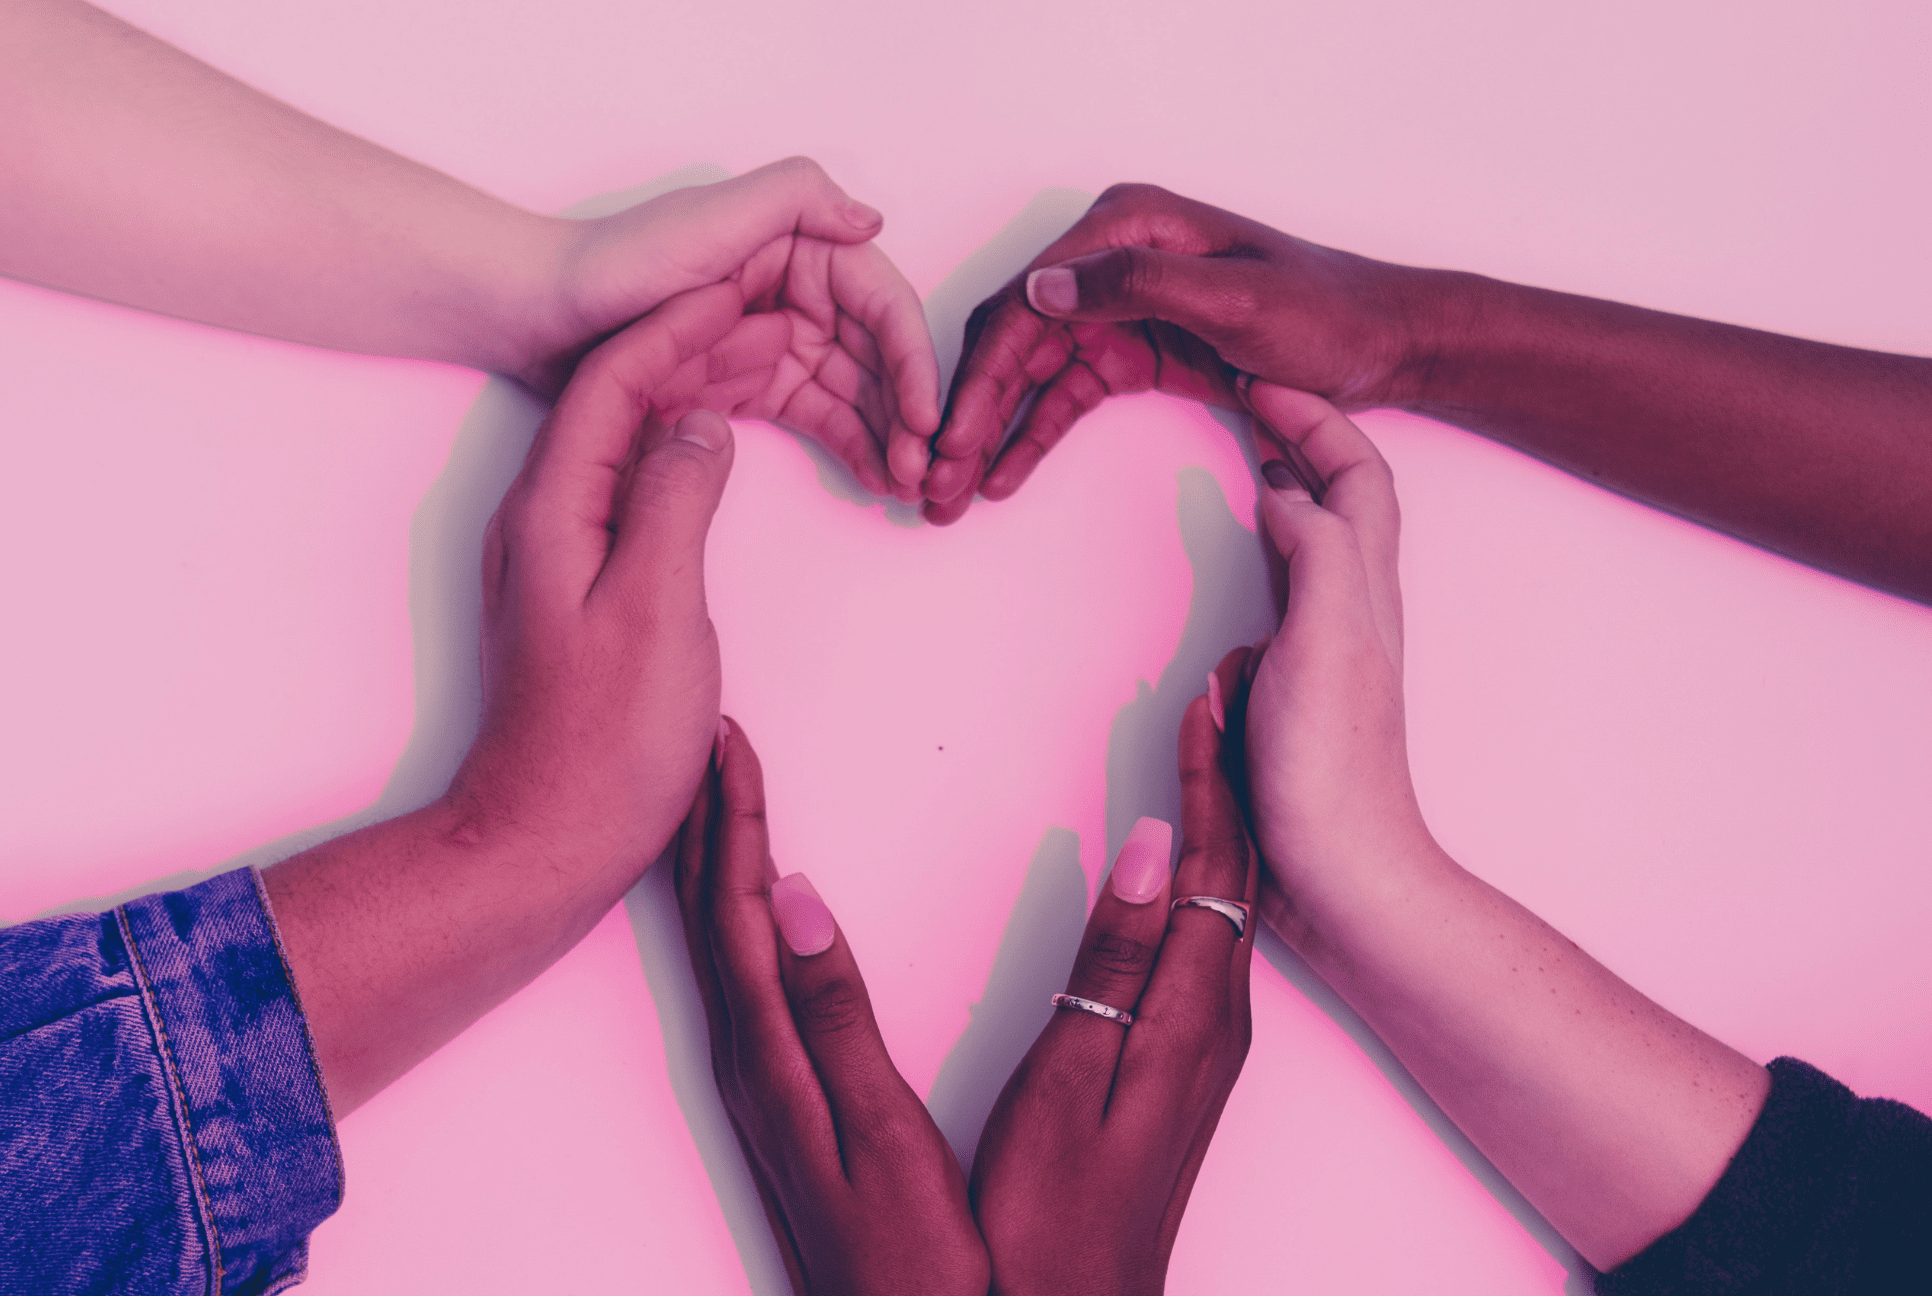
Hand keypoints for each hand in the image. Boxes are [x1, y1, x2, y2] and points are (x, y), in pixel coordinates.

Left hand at [448, 281, 781, 884]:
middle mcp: (545, 517)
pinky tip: (720, 456)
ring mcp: (560, 554)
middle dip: (689, 345)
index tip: (741, 283)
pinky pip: (633, 490)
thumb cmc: (604, 742)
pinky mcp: (583, 588)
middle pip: (617, 398)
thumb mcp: (657, 610)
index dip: (678, 325)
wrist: (547, 839)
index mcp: (555, 508)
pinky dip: (682, 455)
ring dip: (688, 395)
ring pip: (627, 442)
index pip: (615, 380)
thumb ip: (678, 501)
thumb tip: (704, 422)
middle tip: (767, 312)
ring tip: (760, 364)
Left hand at [517, 157, 940, 502]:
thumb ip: (794, 200)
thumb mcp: (709, 219)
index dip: (910, 359)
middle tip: (922, 469)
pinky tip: (873, 477)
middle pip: (874, 352)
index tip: (925, 417)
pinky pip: (813, 416)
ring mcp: (767, 340)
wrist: (533, 316)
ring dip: (885, 434)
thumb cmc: (613, 266)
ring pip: (851, 390)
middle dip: (906, 410)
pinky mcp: (743, 384)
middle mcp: (789, 289)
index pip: (878, 302)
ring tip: (906, 486)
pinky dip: (848, 444)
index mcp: (793, 244)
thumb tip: (872, 219)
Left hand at [675, 720, 989, 1295]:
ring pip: (721, 942)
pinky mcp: (776, 1092)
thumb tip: (795, 900)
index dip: (734, 821)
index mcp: (769, 1056)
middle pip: (714, 915)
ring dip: (718, 861)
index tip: (730, 741)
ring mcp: (756, 1078)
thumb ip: (835, 1016)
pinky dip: (734, 915)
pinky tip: (748, 906)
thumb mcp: (880, 1134)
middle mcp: (747, 1059)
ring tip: (721, 793)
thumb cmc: (911, 1255)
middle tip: (716, 738)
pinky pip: (739, 974)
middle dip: (713, 819)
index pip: (739, 912)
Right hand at [925, 183, 1425, 522]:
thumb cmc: (1325, 314)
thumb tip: (1042, 287)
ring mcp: (1118, 308)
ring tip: (951, 493)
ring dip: (987, 433)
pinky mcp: (1132, 352)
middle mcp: (1109, 259)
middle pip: (1012, 339)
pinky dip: (1029, 437)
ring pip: (1027, 374)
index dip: (979, 375)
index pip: (1025, 302)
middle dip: (967, 413)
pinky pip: (1064, 396)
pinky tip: (998, 478)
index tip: (949, 437)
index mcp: (1127, 226)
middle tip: (933, 480)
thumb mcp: (1236, 299)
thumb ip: (1138, 284)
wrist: (1382, 344)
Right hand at [970, 671, 1258, 1295]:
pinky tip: (1182, 856)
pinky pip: (1210, 934)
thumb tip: (1145, 849)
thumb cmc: (1054, 1219)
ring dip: (1222, 815)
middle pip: (1237, 870)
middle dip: (1232, 772)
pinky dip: (1203, 869)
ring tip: (1214, 743)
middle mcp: (1217, 1018)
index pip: (1213, 866)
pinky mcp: (1188, 1057)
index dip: (1213, 774)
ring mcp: (1208, 1040)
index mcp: (1189, 1014)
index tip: (1210, 696)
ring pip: (1228, 898)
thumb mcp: (1071, 1085)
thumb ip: (1109, 965)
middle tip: (1224, 691)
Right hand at [1236, 382, 1427, 932]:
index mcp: (1363, 588)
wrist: (1342, 871)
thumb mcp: (1327, 641)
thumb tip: (1286, 490)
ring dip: (1289, 486)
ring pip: (1318, 541)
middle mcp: (1353, 607)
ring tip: (1248, 455)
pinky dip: (1263, 553)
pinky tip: (1237, 566)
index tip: (1264, 380)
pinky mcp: (1297, 686)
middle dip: (1306, 435)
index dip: (1319, 417)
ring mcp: (1327, 646)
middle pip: (1344, 495)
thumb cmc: (1334, 768)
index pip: (1357, 473)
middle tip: (1253, 399)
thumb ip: (1315, 553)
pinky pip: (1283, 592)